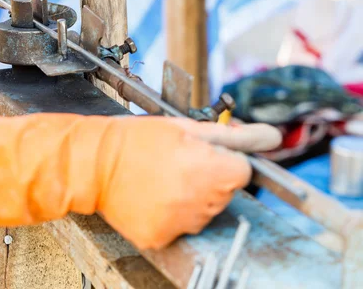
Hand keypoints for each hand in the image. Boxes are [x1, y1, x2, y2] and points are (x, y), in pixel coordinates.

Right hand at [0, 114, 281, 249]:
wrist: (92, 163)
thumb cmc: (135, 139)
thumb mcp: (184, 127)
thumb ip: (232, 135)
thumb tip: (270, 138)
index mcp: (212, 171)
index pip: (242, 170)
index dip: (223, 159)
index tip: (202, 153)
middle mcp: (202, 203)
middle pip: (224, 192)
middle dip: (208, 177)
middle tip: (175, 162)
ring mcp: (181, 224)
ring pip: (203, 211)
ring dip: (189, 196)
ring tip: (160, 178)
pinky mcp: (161, 236)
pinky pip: (179, 225)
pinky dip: (169, 213)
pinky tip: (151, 195)